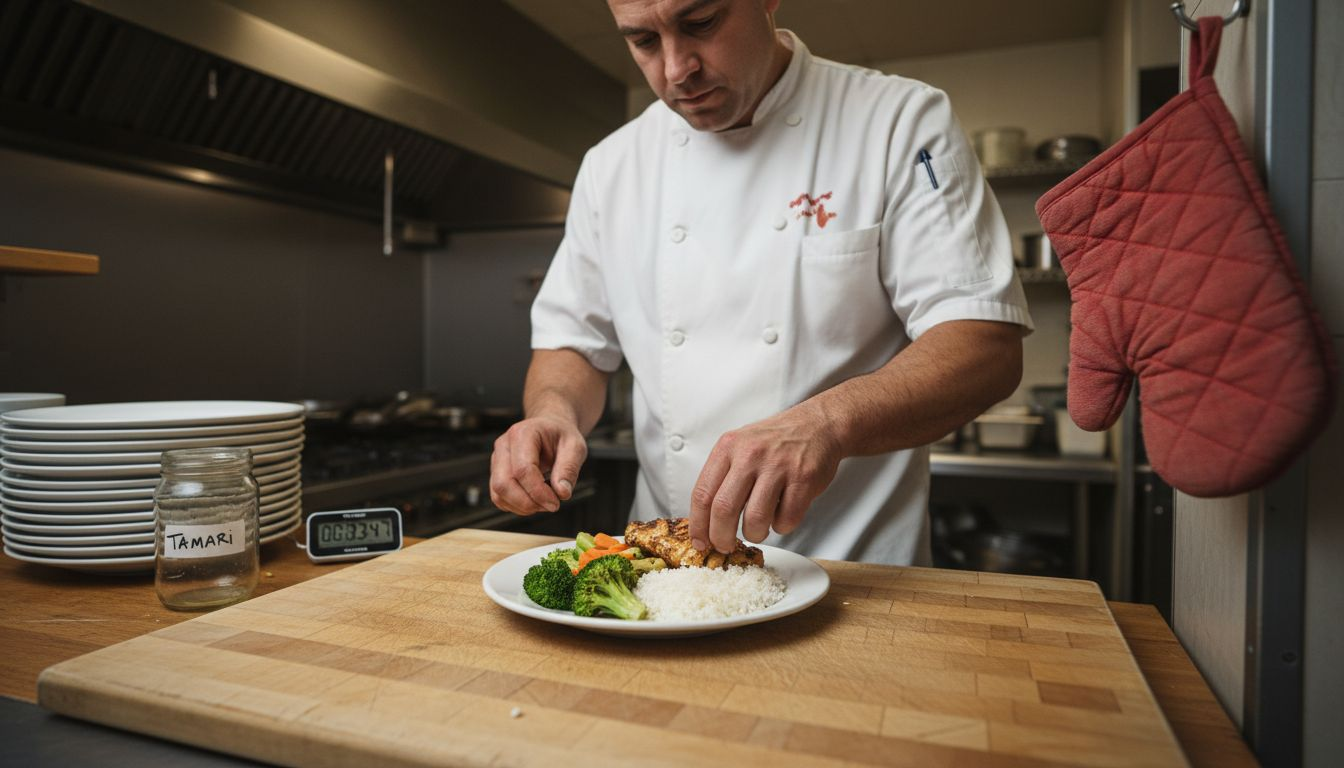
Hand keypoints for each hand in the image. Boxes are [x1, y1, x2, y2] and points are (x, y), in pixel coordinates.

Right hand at [489, 416, 587, 514]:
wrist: (550, 429)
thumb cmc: (561, 436)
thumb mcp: (575, 446)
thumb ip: (569, 468)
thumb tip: (562, 493)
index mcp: (522, 433)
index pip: (522, 469)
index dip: (538, 492)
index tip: (556, 503)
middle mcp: (504, 445)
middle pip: (503, 484)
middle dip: (528, 503)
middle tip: (551, 505)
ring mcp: (497, 460)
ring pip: (498, 494)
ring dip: (523, 506)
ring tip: (545, 501)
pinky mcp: (496, 474)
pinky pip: (499, 498)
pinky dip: (517, 506)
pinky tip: (535, 500)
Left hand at [688, 406, 842, 552]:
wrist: (817, 425)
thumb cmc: (776, 441)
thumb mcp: (740, 446)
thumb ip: (722, 477)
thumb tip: (705, 522)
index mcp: (728, 447)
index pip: (703, 494)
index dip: (698, 525)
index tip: (700, 541)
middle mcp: (750, 455)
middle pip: (724, 509)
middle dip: (721, 537)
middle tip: (725, 546)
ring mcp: (778, 466)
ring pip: (755, 519)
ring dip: (755, 534)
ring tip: (758, 529)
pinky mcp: (803, 479)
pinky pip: (786, 519)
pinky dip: (781, 526)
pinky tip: (782, 514)